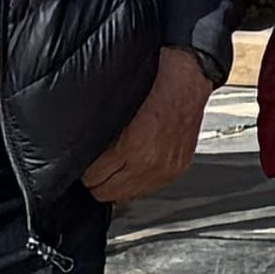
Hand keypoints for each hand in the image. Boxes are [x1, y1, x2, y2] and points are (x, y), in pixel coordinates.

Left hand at [84, 53, 211, 207]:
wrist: (188, 77)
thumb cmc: (155, 83)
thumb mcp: (117, 107)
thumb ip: (102, 134)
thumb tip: (86, 149)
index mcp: (131, 147)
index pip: (94, 178)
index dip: (86, 171)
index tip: (85, 164)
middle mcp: (149, 163)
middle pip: (107, 192)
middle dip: (98, 181)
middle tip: (95, 169)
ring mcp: (164, 169)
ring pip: (128, 195)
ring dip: (118, 184)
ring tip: (114, 170)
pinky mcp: (176, 169)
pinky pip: (149, 188)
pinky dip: (138, 181)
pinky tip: (134, 168)